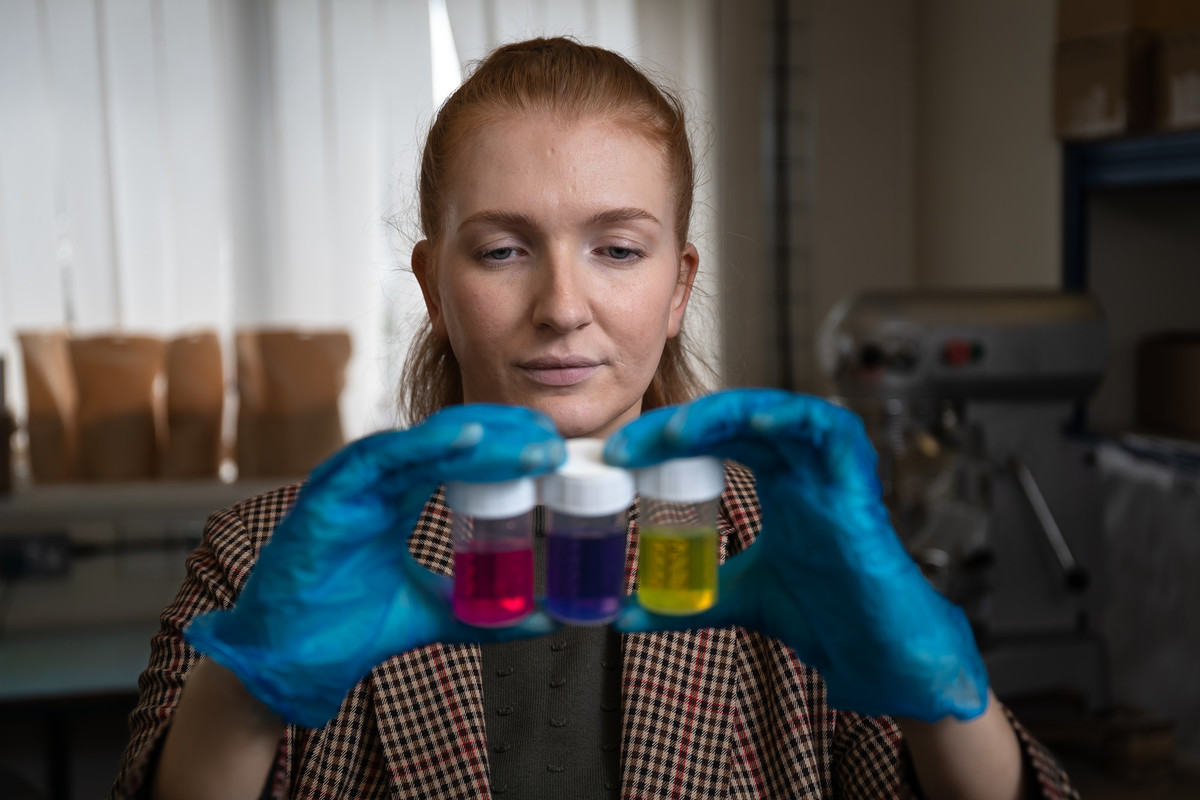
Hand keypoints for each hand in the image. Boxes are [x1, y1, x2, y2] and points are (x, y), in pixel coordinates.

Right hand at [184, 404, 564, 727]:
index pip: (459, 457)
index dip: (506, 448)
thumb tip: (546, 621)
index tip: (554, 451)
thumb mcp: (432, 614)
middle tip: (552, 439)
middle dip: (502, 435)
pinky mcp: (325, 499)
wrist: (289, 664)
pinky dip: (421, 444)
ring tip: (526, 438)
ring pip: (419, 444)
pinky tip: (465, 437)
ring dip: (476, 436)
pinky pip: (377, 459)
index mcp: (397, 499)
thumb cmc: (346, 629)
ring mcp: (349, 487)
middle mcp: (375, 484)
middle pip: (447, 441)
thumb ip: (482, 615)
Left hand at [604, 388, 987, 721]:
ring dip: (723, 412)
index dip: (663, 438)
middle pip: (733, 417)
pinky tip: (754, 427)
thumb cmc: (818, 613)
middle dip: (679, 423)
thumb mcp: (732, 599)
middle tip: (630, 445)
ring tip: (676, 432)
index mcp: (774, 477)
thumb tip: (624, 617)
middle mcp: (799, 463)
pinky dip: (792, 418)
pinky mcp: (857, 477)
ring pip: (774, 410)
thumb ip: (682, 604)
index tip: (618, 457)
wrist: (869, 649)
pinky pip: (829, 427)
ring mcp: (827, 465)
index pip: (711, 436)